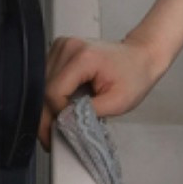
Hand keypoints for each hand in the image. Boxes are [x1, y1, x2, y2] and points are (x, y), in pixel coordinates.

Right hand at [37, 30, 168, 150]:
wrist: (141, 57)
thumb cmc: (134, 76)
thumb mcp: (118, 102)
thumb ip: (89, 113)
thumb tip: (65, 122)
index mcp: (84, 58)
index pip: (54, 91)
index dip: (57, 113)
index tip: (65, 127)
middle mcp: (68, 47)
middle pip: (43, 87)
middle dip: (47, 114)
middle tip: (50, 138)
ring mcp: (62, 46)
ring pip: (41, 83)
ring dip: (47, 105)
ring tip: (55, 123)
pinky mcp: (60, 49)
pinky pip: (47, 76)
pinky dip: (51, 93)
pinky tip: (59, 106)